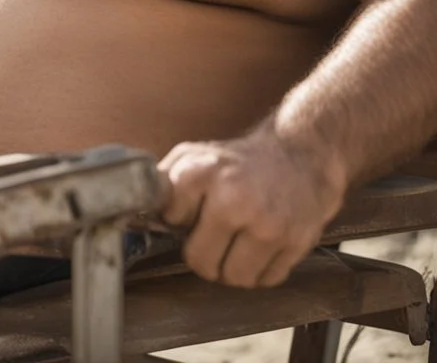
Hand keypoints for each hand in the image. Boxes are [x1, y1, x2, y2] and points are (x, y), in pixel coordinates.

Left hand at [158, 125, 346, 287]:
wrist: (300, 155)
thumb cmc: (238, 162)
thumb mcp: (194, 156)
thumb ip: (164, 182)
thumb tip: (136, 213)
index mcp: (202, 172)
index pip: (171, 221)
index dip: (180, 220)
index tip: (191, 211)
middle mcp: (234, 197)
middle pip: (200, 262)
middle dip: (204, 254)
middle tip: (214, 237)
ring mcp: (267, 222)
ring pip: (234, 278)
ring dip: (233, 267)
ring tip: (238, 242)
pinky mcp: (295, 242)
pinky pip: (265, 281)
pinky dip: (261, 270)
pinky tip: (261, 245)